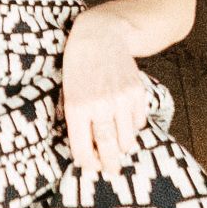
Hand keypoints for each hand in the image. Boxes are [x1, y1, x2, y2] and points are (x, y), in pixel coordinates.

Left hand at [61, 8, 148, 175]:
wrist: (100, 35)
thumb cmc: (78, 66)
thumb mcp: (67, 90)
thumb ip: (73, 118)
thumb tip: (82, 150)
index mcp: (77, 107)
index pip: (83, 148)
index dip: (88, 164)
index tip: (91, 168)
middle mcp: (99, 105)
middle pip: (108, 148)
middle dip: (110, 165)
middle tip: (111, 172)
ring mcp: (121, 99)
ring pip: (127, 138)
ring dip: (123, 146)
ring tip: (119, 146)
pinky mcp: (137, 92)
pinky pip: (139, 122)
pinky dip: (133, 127)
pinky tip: (125, 120)